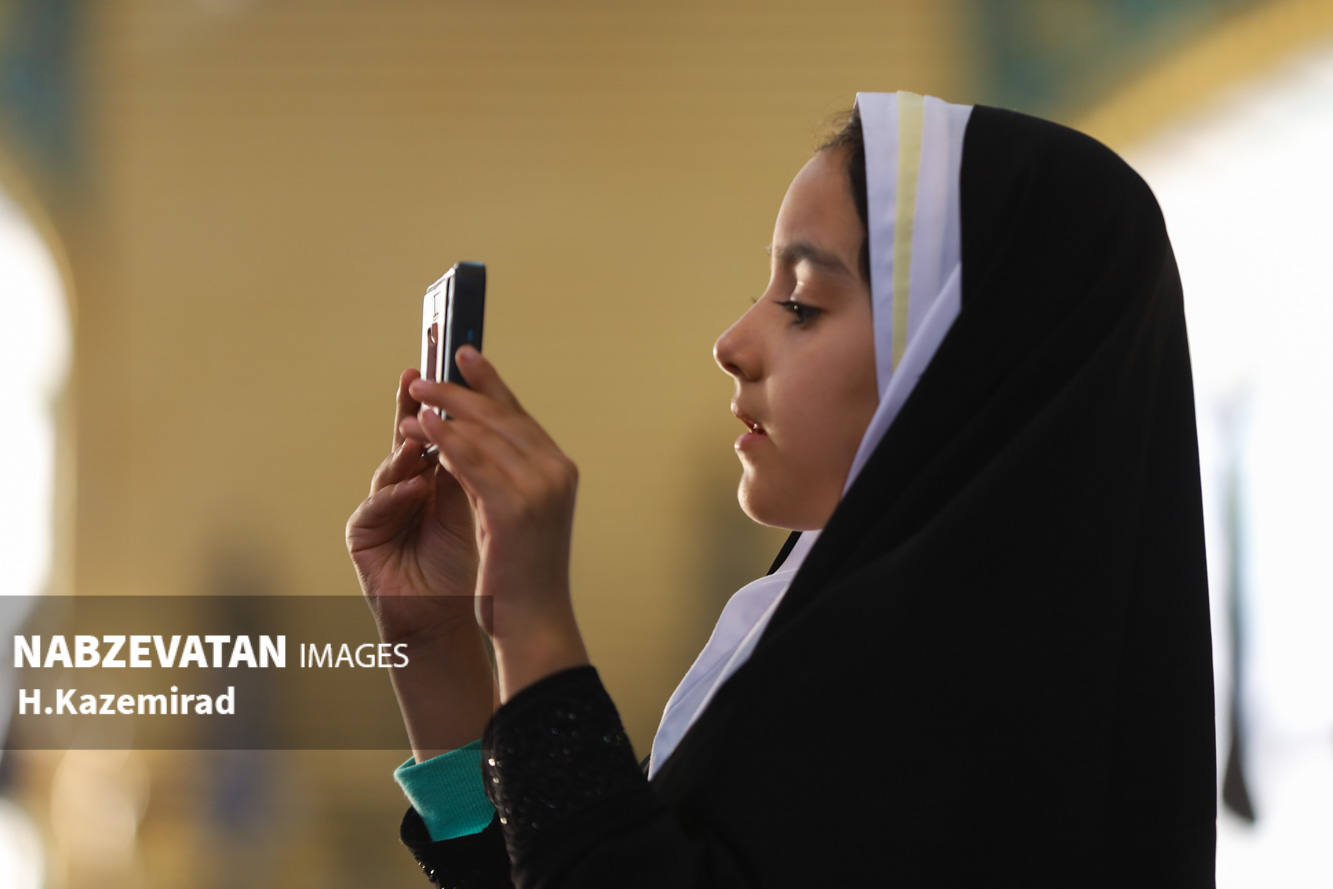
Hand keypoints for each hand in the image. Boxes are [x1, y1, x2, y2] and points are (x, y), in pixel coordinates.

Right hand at [347, 367, 480, 643]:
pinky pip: (375, 508)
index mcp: (431, 474)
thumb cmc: (467, 565)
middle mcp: (401, 484)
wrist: (446, 620)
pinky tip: (416, 486)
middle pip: (406, 436)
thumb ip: (482, 467)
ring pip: (390, 467)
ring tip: (424, 431)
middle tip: (425, 378)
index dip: (445, 397)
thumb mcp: (481, 506)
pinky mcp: (363, 536)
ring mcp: (380, 507)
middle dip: (418, 407)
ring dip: (409, 449)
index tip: (454, 364)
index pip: (437, 427)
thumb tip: (506, 419)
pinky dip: (396, 495)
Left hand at [403, 345, 587, 699]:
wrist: (535, 620)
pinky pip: (470, 462)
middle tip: (425, 376)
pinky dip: (443, 440)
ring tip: (415, 397)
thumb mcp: (513, 512)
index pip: (518, 415)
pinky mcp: (514, 508)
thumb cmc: (521, 573)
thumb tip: (463, 438)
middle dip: (459, 391)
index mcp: (559, 470)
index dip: (490, 381)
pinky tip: (420, 430)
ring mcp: (540, 488)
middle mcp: (556, 472)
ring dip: (444, 410)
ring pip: (484, 433)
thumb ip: (496, 474)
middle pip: (500, 416)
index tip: (465, 354)